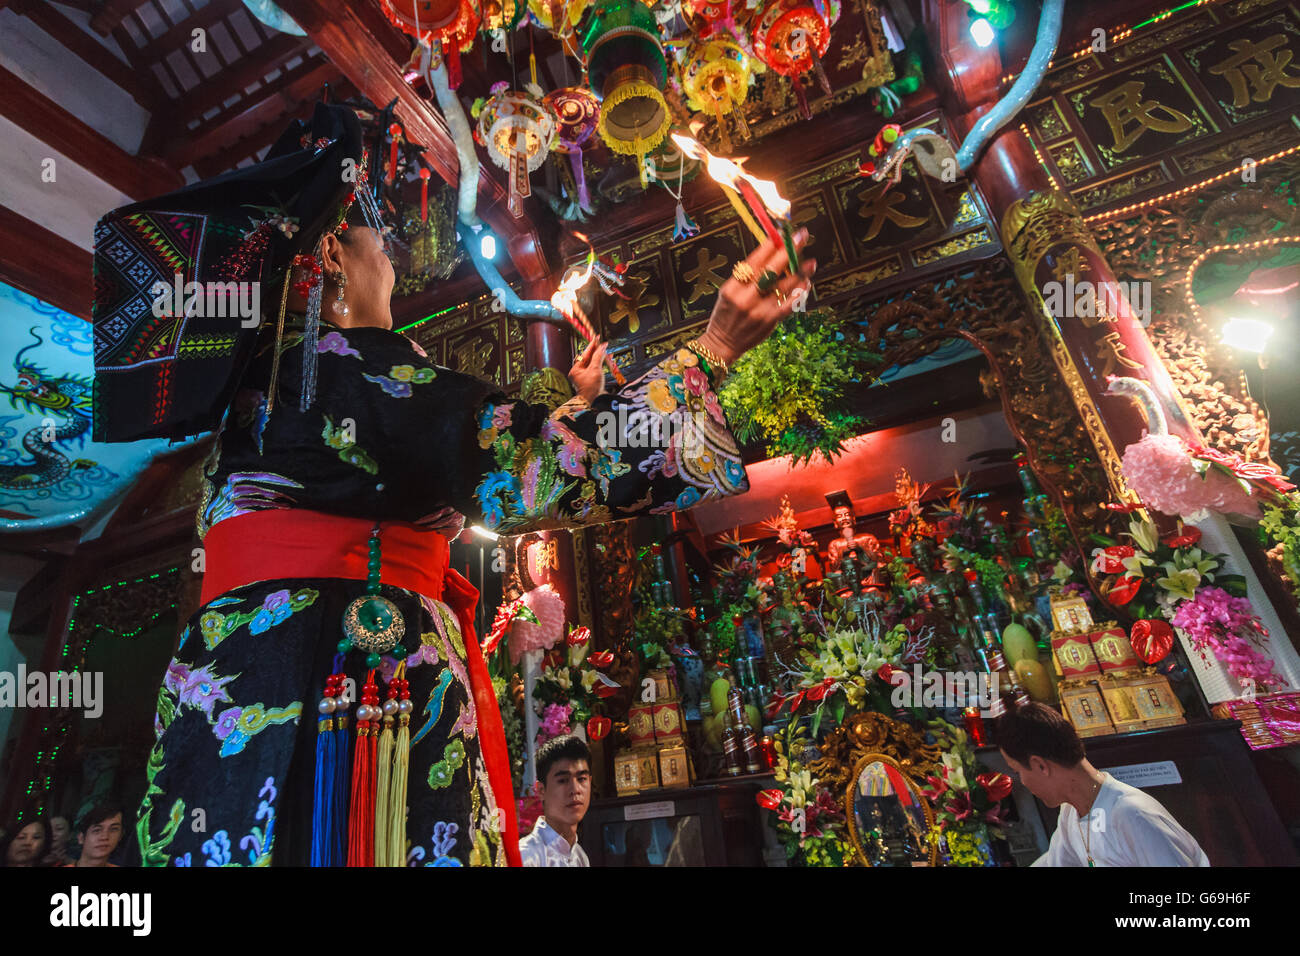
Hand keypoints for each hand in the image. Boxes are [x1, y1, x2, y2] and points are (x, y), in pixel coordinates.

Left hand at [568, 337, 607, 402]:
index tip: (597, 338)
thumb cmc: (591, 388)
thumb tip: (601, 347)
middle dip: (596, 352)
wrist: (592, 402)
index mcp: (575, 370)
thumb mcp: (595, 369)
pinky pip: (595, 370)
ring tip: (606, 352)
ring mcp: (584, 378)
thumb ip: (598, 357)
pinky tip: (605, 361)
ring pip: (592, 364)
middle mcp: (578, 373)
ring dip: (599, 358)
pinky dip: (600, 365)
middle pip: (588, 359)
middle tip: (603, 344)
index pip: (585, 354)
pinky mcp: (590, 382)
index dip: (592, 346)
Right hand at [696, 229, 816, 366]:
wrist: (722, 343)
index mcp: (733, 286)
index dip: (771, 244)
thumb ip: (749, 276)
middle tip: (802, 236)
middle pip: (771, 268)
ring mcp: (758, 309)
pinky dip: (799, 292)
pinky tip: (806, 283)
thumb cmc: (728, 313)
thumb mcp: (730, 291)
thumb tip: (773, 252)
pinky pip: (789, 304)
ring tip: (811, 262)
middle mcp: (745, 296)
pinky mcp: (769, 321)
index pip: (755, 260)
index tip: (783, 233)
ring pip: (784, 285)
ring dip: (800, 271)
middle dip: (789, 250)